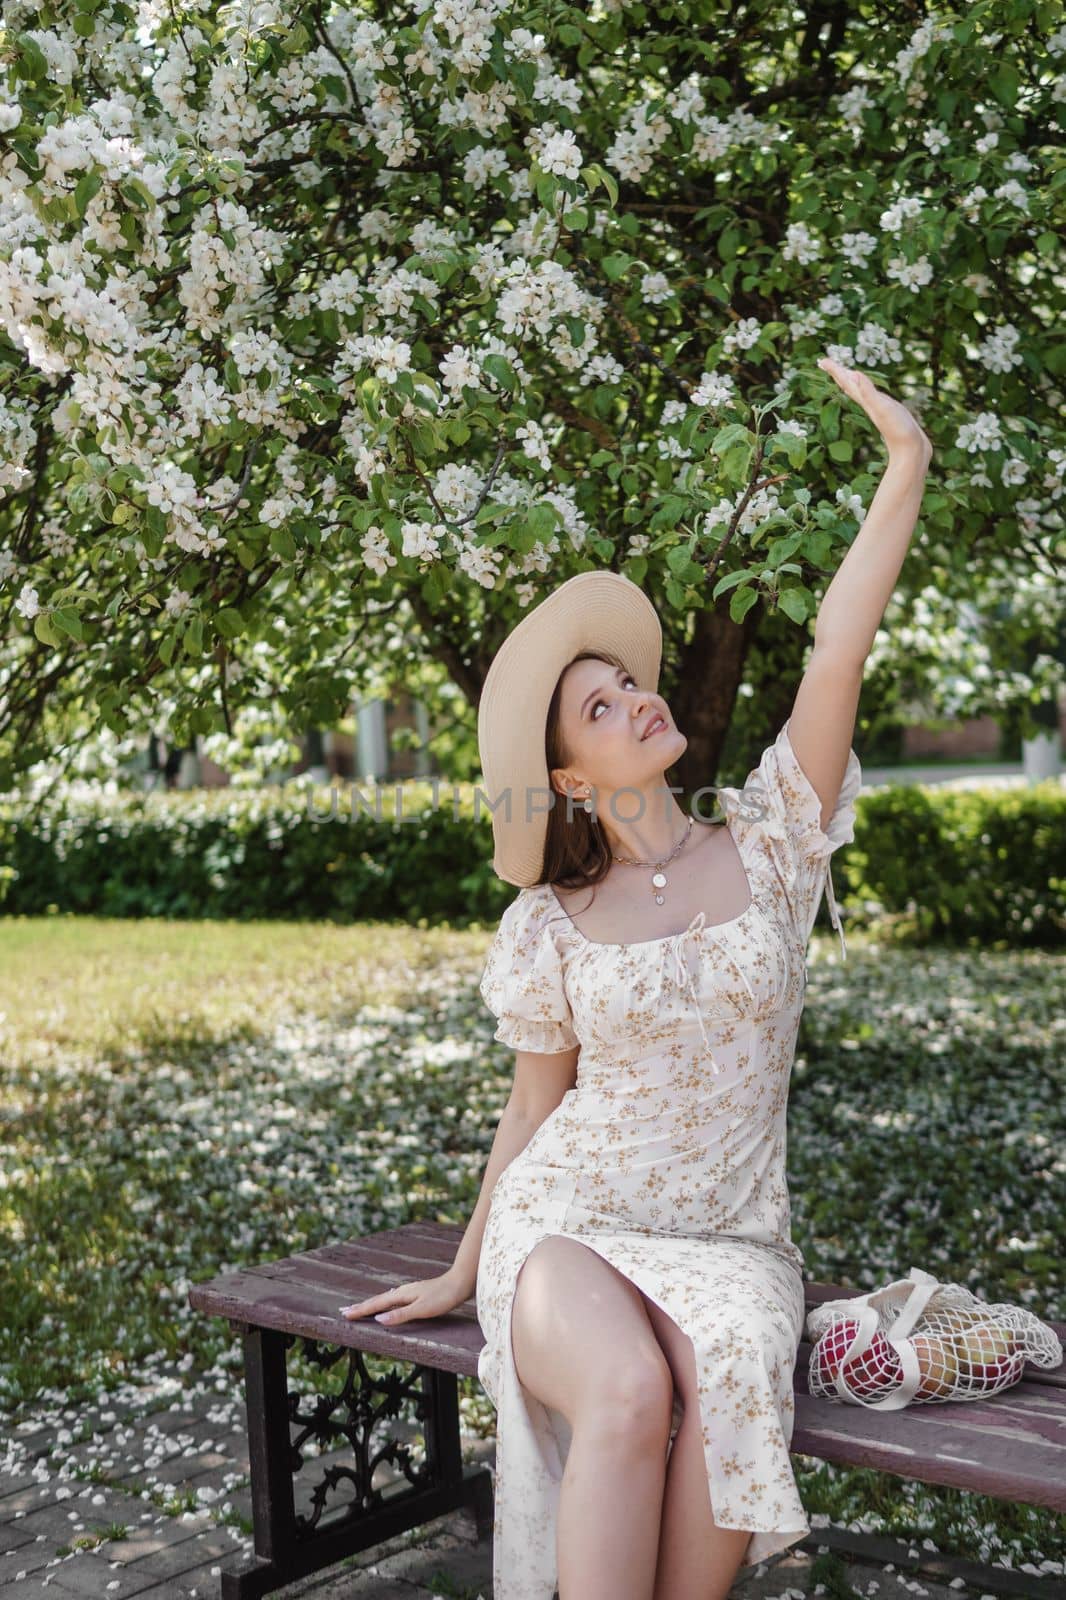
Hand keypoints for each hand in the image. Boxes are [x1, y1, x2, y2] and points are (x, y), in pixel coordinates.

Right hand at [338, 1269, 471, 1325]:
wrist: (461, 1282)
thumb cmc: (443, 1297)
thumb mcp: (422, 1309)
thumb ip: (400, 1315)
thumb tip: (378, 1319)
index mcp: (402, 1295)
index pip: (376, 1304)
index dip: (361, 1310)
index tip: (345, 1314)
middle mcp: (403, 1292)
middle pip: (378, 1300)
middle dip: (361, 1306)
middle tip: (345, 1311)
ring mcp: (410, 1292)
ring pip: (385, 1299)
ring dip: (372, 1304)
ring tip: (361, 1308)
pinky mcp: (417, 1294)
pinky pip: (394, 1300)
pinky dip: (384, 1303)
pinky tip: (388, 1304)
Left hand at [817, 355, 931, 462]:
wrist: (911, 452)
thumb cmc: (898, 430)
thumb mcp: (882, 408)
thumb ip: (868, 392)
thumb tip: (853, 374)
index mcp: (865, 400)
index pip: (846, 381)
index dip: (835, 370)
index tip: (821, 359)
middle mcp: (869, 404)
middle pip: (849, 385)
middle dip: (838, 373)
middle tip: (824, 362)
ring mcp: (878, 409)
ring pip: (860, 391)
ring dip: (851, 381)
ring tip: (845, 373)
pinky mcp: (889, 413)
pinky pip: (873, 398)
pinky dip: (869, 391)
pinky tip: (870, 392)